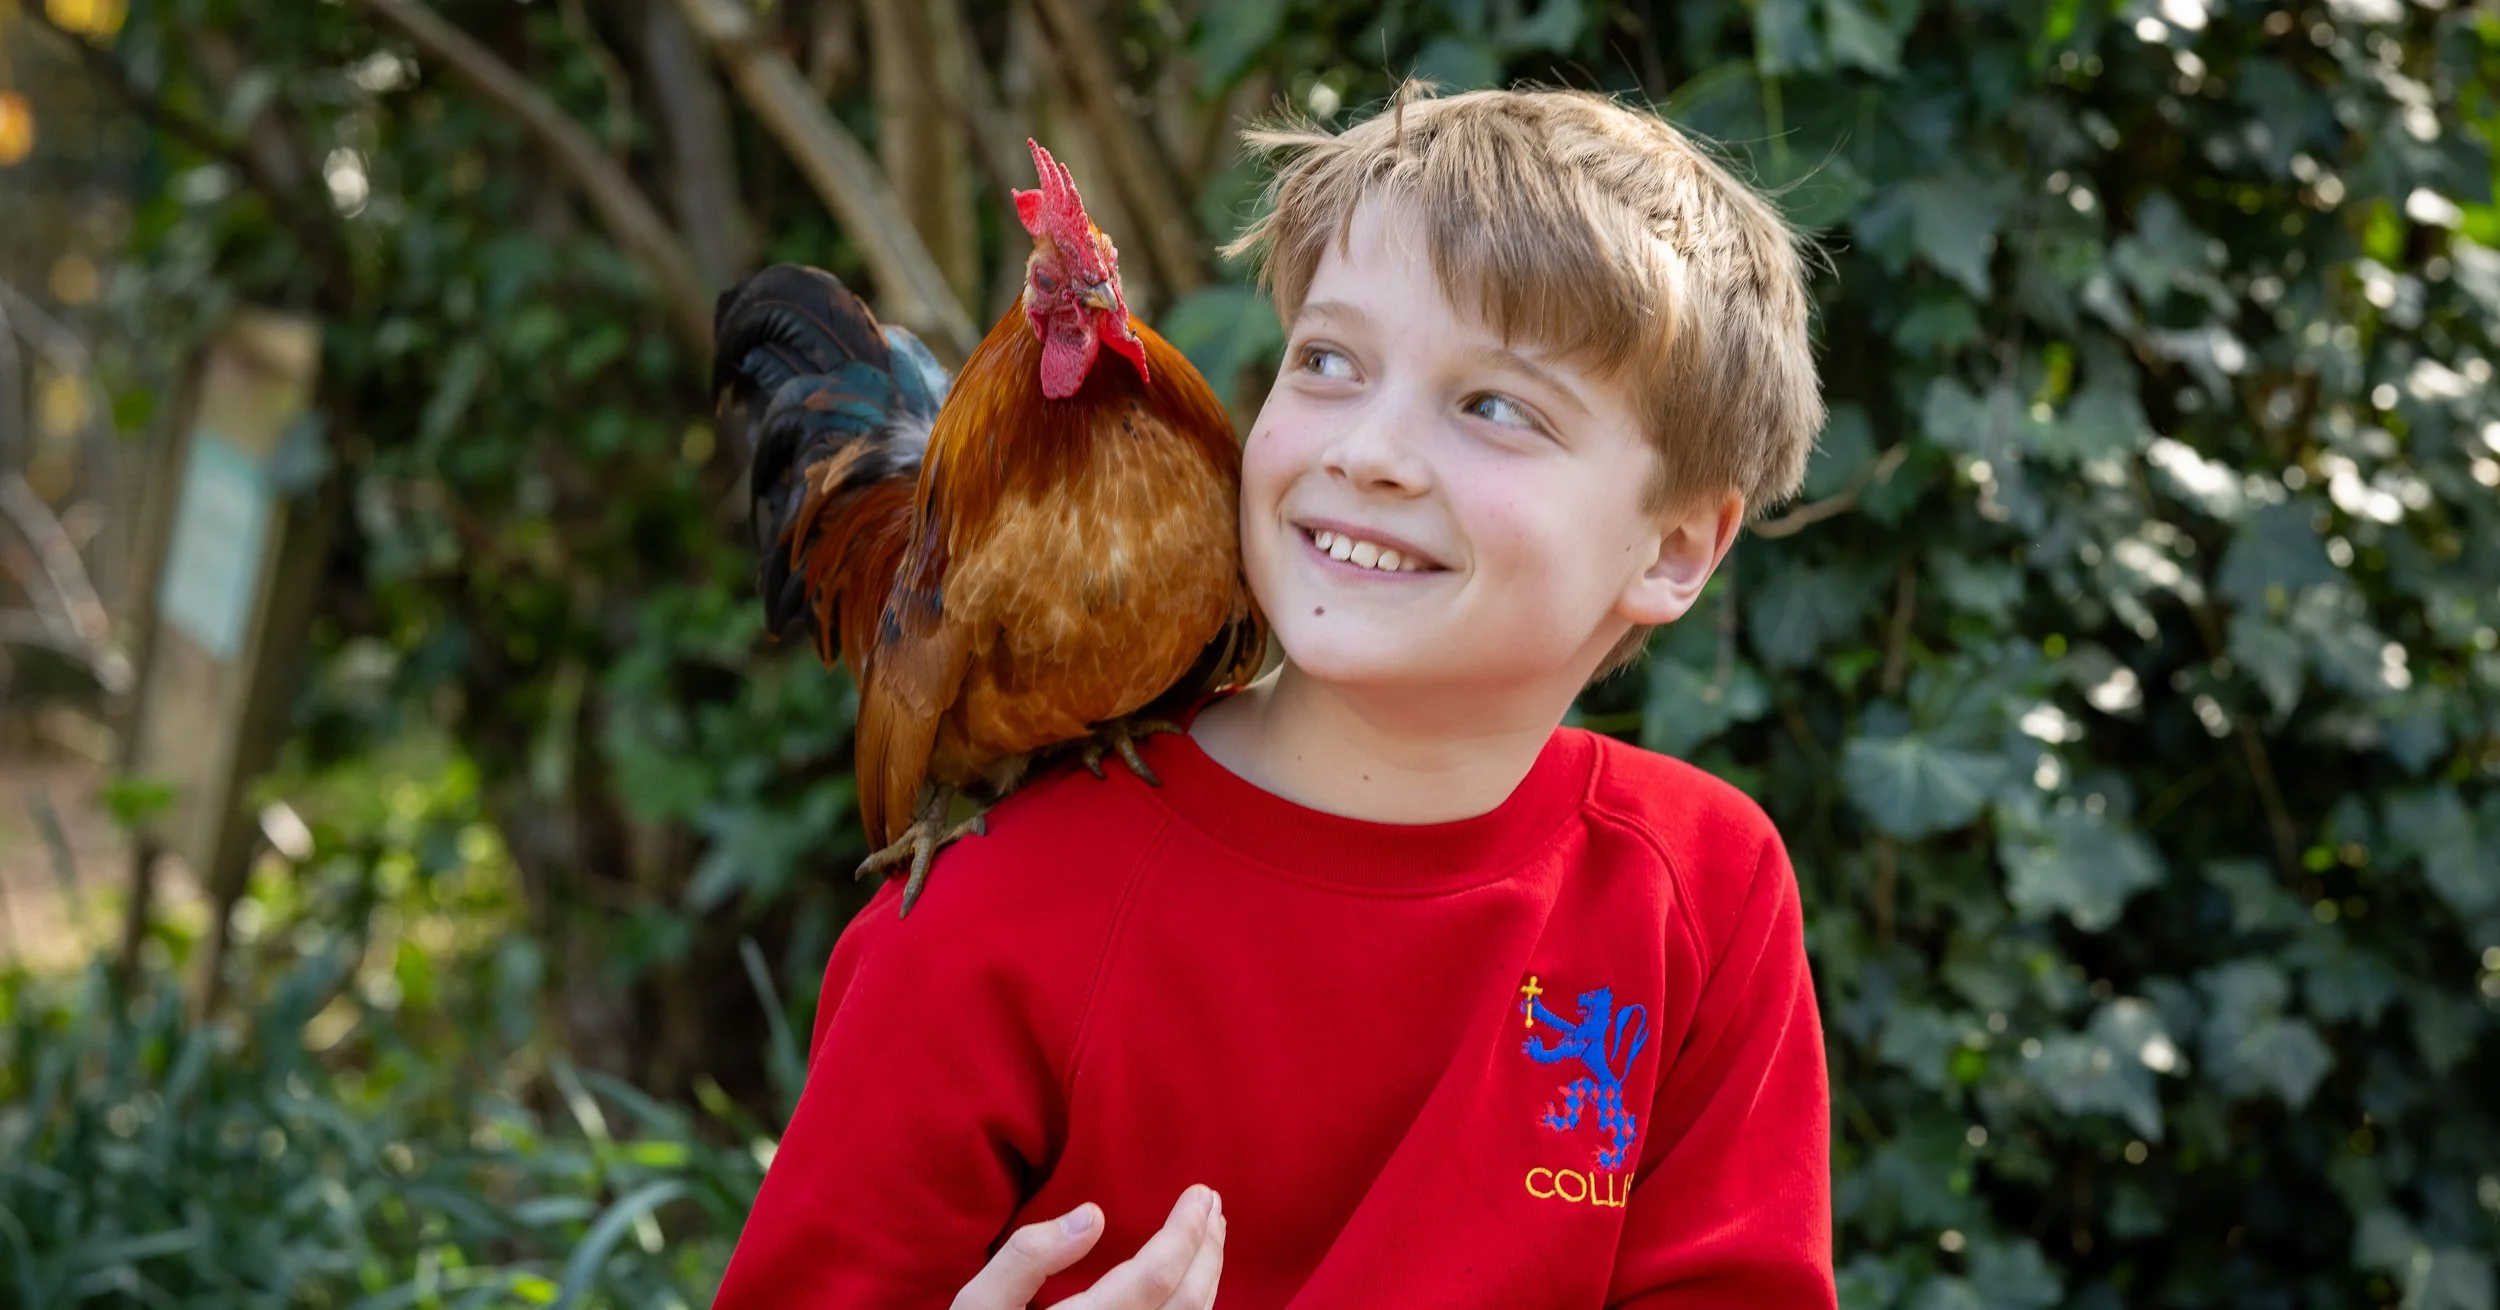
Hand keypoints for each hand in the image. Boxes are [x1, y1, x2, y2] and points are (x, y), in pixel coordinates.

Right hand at [952, 1185, 1225, 1309]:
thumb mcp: (979, 1304)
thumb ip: (1027, 1258)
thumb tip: (1094, 1216)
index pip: (1153, 1280)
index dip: (1184, 1233)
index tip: (1200, 1193)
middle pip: (1186, 1305)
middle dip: (1207, 1250)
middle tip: (1212, 1205)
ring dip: (1208, 1277)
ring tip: (1210, 1235)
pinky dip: (1196, 1308)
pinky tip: (1192, 1284)